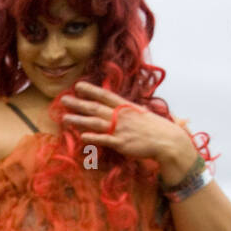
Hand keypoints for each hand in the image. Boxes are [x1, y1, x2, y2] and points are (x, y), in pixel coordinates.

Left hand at [60, 82, 193, 168]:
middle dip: (78, 104)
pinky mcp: (121, 143)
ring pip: (96, 123)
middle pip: (95, 108)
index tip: (77, 86)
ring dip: (79, 120)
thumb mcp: (140, 113)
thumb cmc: (154, 127)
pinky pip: (105, 140)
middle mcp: (120, 116)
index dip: (91, 91)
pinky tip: (82, 136)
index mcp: (125, 107)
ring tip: (65, 119)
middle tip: (63, 100)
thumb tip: (119, 107)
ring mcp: (120, 129)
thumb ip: (127, 110)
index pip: (105, 96)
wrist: (167, 140)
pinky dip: (94, 137)